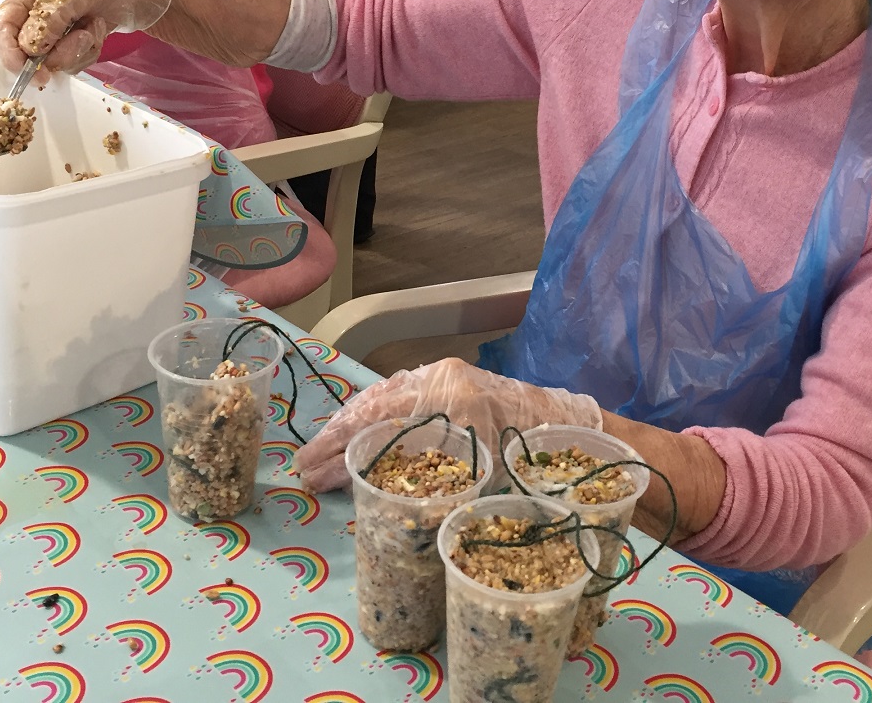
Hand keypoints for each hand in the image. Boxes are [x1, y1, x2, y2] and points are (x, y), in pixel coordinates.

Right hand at [0, 0, 171, 75]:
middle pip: (23, 51)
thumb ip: (52, 16)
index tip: (37, 74)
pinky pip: (69, 63)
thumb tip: (30, 47)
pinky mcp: (62, 43)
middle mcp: (26, 9)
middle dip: (59, 51)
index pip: (0, 27)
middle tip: (85, 36)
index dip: (12, 54)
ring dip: (79, 49)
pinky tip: (97, 29)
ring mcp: (44, 29)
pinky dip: (88, 51)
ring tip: (95, 24)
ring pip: (50, 61)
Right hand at [292, 358, 603, 492]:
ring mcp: (444, 375)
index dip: (341, 449)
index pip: (377, 420)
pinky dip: (373, 413)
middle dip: (334, 436)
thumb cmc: (529, 457)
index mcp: (447, 396)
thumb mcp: (480, 472)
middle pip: (372, 404)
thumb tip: (373, 496)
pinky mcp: (450, 380)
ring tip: (322, 452)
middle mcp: (440, 378)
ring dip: (350, 424)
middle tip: (303, 466)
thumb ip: (429, 476)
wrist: (567, 429)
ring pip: (383, 396)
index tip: (313, 473)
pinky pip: (400, 393)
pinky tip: (358, 433)